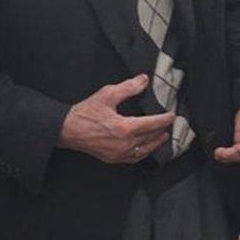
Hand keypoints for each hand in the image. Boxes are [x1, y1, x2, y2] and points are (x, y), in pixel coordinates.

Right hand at [59, 74, 173, 163]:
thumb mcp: (107, 95)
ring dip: (155, 143)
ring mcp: (119, 154)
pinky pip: (134, 158)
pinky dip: (143, 152)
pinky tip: (145, 148)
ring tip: (162, 136)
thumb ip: (128, 87)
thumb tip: (143, 80)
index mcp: (125, 128)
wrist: (67, 130)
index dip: (164, 119)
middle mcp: (124, 144)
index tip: (172, 115)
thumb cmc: (85, 113)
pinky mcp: (113, 159)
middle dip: (162, 130)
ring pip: (144, 151)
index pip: (152, 124)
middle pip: (151, 138)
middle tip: (169, 124)